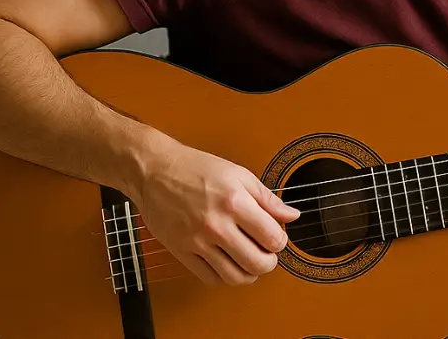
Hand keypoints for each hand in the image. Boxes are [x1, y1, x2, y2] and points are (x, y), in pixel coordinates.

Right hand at [129, 141, 300, 285]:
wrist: (155, 171)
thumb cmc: (197, 169)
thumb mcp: (239, 175)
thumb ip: (268, 199)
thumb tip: (292, 216)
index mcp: (235, 203)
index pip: (272, 238)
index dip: (280, 242)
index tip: (276, 237)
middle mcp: (217, 225)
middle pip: (257, 263)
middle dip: (269, 262)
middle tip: (267, 254)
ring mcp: (197, 241)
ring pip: (235, 277)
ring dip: (249, 274)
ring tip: (249, 261)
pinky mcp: (181, 251)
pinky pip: (209, 278)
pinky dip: (224, 276)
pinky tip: (227, 262)